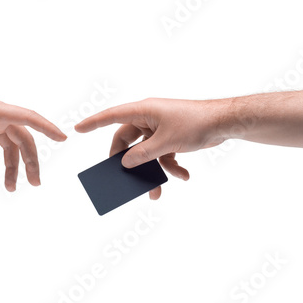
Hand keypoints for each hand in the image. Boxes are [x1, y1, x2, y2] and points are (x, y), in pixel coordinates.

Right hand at [75, 98, 226, 198]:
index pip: (112, 116)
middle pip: (127, 142)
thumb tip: (126, 163)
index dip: (94, 122)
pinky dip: (169, 166)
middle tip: (124, 179)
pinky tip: (182, 175)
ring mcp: (159, 129)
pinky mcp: (170, 138)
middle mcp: (148, 119)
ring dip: (152, 171)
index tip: (77, 129)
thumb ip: (143, 155)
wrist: (225, 123)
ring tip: (157, 191)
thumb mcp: (166, 142)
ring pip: (145, 153)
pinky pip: (161, 155)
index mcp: (144, 112)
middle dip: (129, 163)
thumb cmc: (197, 123)